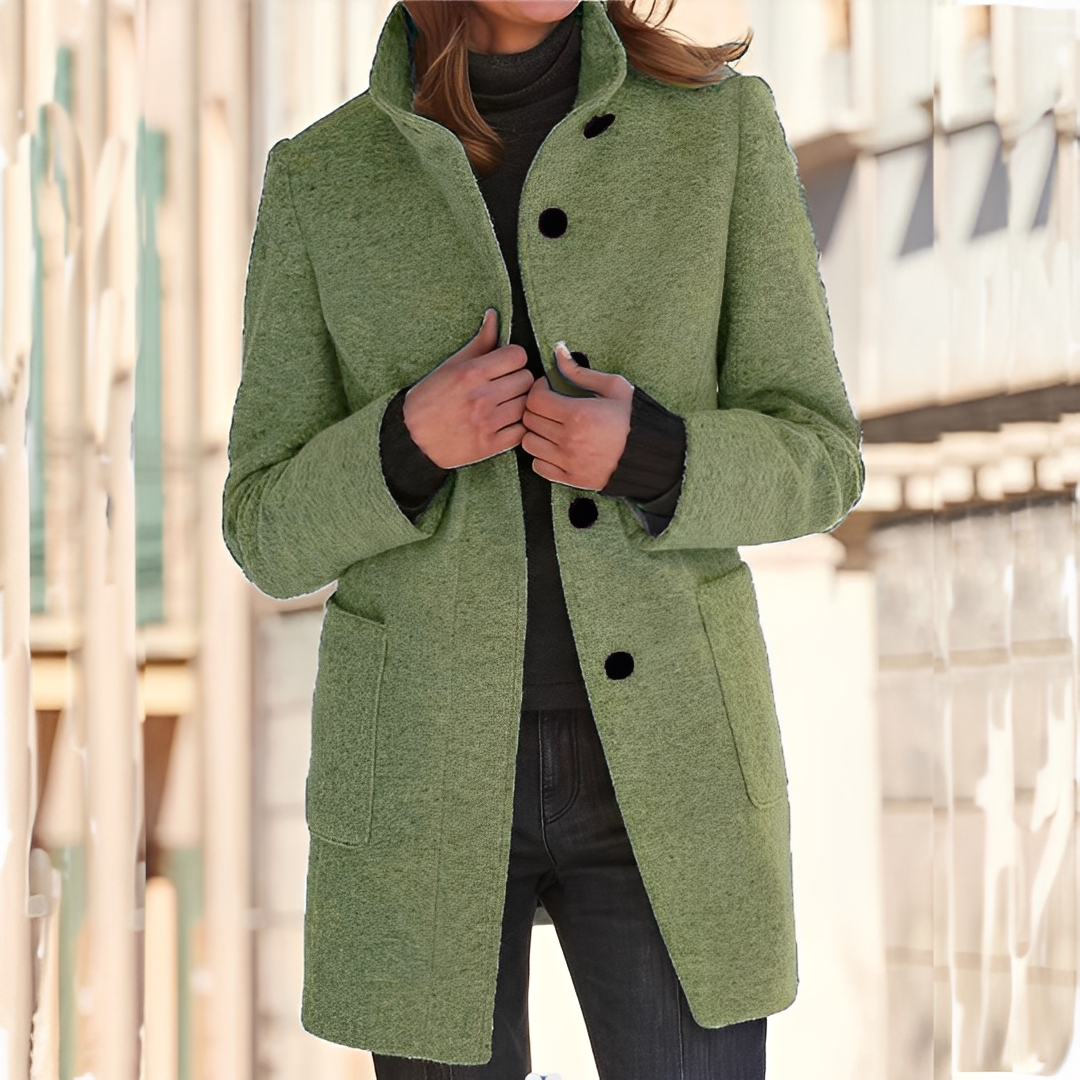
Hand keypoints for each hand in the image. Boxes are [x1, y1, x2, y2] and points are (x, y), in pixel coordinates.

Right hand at [404, 309, 534, 468]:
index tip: (506, 365)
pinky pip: (522, 431)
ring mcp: (486, 423)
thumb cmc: (430, 397)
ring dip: (520, 403)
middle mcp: (481, 397)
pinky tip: (506, 422)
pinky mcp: (489, 445)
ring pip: (527, 405)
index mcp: (471, 373)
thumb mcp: (451, 366)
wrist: (412, 437)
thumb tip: (494, 315)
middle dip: (518, 380)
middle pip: (526, 379)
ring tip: (507, 404)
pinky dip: (518, 427)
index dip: (514, 359)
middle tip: (507, 385)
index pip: (518, 356)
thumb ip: (479, 342)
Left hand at [522, 344, 633, 488]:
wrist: (648, 455)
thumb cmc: (632, 419)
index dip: (538, 390)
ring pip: (529, 444)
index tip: (548, 389)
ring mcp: (568, 461)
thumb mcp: (613, 387)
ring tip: (551, 428)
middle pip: (529, 420)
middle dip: (536, 409)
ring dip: (536, 433)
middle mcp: (569, 439)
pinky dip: (542, 456)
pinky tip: (555, 448)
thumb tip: (559, 351)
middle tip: (550, 407)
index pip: (535, 400)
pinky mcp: (570, 478)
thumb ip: (580, 371)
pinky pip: (538, 466)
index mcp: (578, 414)